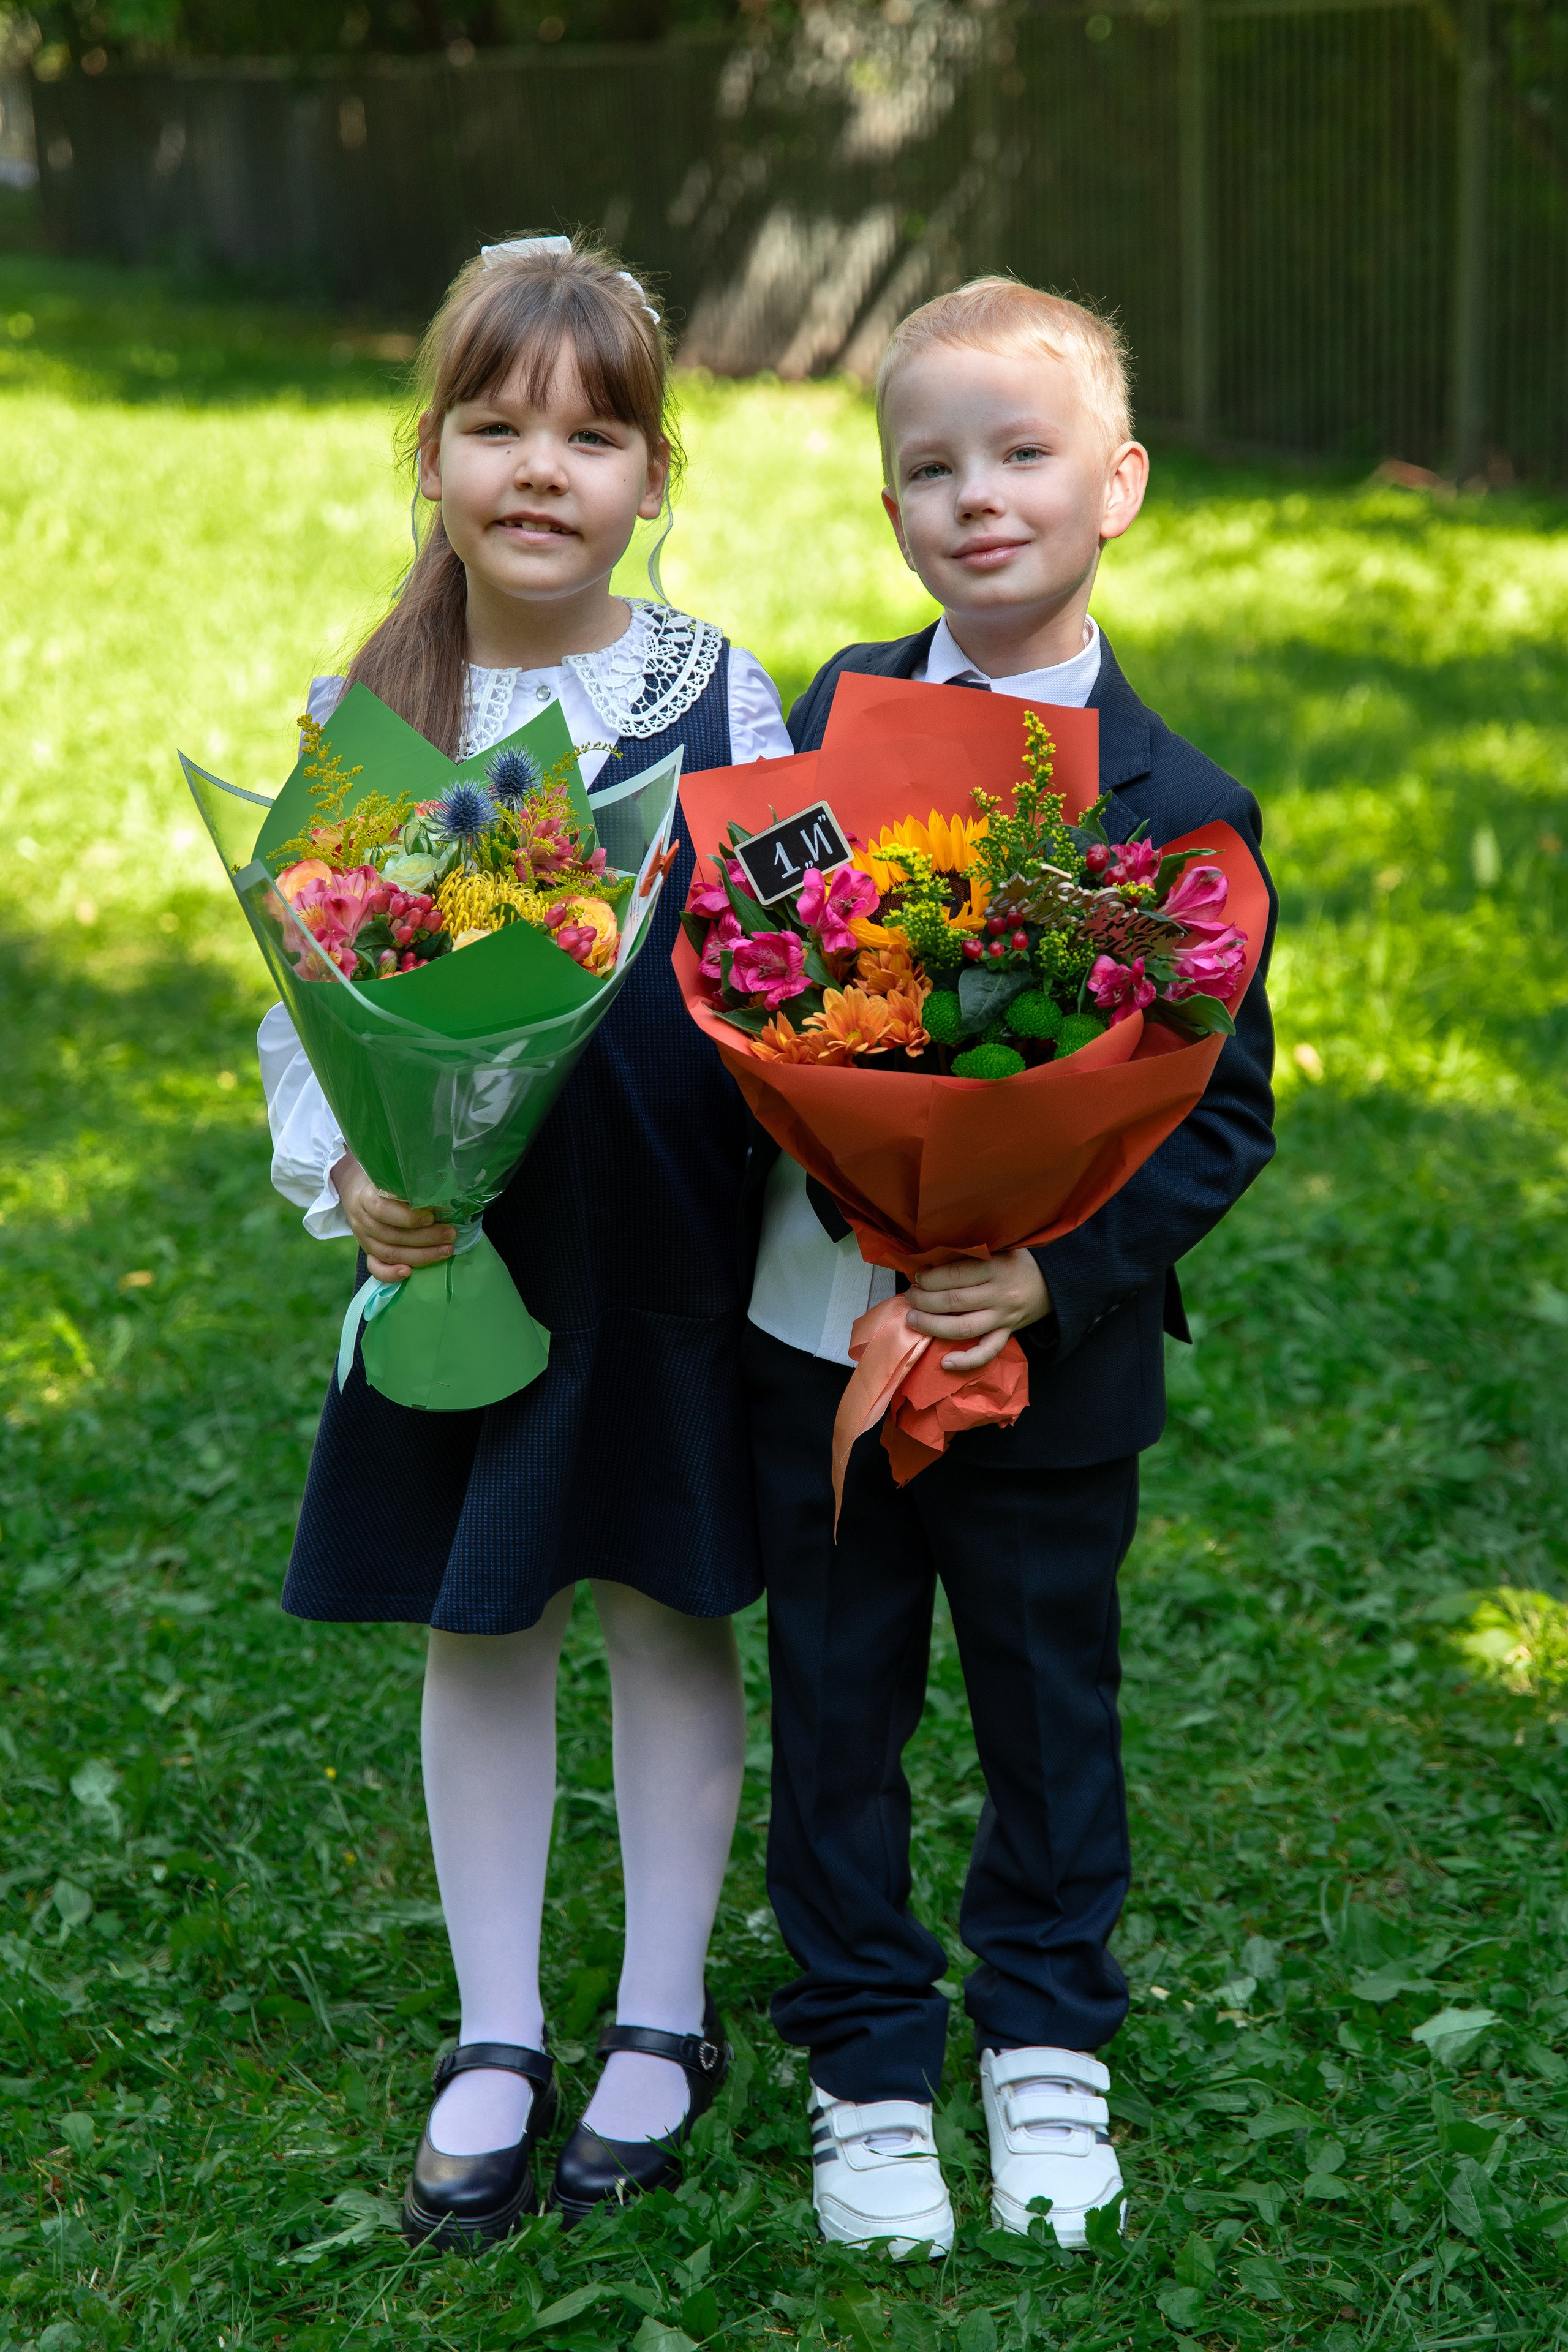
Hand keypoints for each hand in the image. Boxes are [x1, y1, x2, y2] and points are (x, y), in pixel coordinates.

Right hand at [332, 1154, 454, 1282]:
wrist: (357, 1191)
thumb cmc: (382, 1183)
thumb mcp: (390, 1177)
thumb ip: (408, 1186)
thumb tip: (443, 1196)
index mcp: (366, 1198)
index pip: (382, 1210)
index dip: (407, 1217)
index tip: (432, 1216)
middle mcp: (362, 1220)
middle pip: (392, 1235)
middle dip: (426, 1237)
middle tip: (451, 1234)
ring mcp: (364, 1238)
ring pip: (389, 1253)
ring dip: (420, 1255)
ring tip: (446, 1250)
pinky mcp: (367, 1252)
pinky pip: (376, 1268)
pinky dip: (391, 1274)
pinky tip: (409, 1273)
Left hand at [904, 1249, 1050, 1372]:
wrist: (1052, 1282)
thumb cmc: (1016, 1262)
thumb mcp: (998, 1248)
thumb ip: (969, 1254)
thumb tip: (931, 1260)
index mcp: (995, 1268)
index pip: (956, 1275)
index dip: (930, 1278)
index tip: (917, 1277)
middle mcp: (999, 1294)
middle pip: (954, 1301)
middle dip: (924, 1300)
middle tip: (911, 1296)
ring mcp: (1003, 1317)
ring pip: (963, 1328)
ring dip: (932, 1326)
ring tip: (913, 1319)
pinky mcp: (1007, 1334)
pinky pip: (987, 1352)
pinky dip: (966, 1360)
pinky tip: (945, 1362)